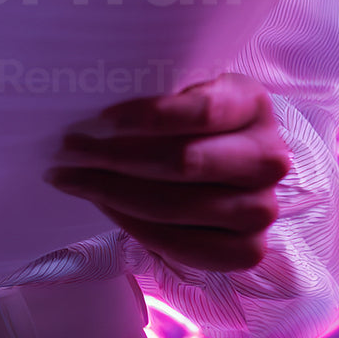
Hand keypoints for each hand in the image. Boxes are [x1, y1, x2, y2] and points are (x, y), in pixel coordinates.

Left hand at [43, 72, 289, 271]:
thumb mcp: (183, 90)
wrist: (223, 166)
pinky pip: (181, 245)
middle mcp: (269, 158)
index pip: (202, 111)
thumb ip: (155, 88)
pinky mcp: (247, 249)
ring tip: (71, 178)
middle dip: (114, 157)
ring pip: (175, 207)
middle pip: (183, 162)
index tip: (100, 117)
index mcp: (254, 105)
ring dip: (112, 192)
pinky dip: (133, 226)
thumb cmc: (189, 120)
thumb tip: (89, 93)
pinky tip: (102, 205)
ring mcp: (262, 208)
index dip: (147, 115)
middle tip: (68, 150)